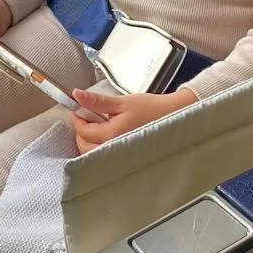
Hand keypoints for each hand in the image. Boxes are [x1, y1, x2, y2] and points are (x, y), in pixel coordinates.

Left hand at [68, 86, 197, 153]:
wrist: (175, 116)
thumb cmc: (152, 109)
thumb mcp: (122, 101)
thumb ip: (97, 101)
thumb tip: (77, 95)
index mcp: (112, 135)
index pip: (83, 131)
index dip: (77, 118)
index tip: (78, 109)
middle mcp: (114, 150)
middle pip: (84, 147)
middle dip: (81, 132)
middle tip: (85, 118)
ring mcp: (120, 156)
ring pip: (94, 155)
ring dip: (89, 142)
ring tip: (96, 126)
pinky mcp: (126, 157)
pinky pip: (106, 156)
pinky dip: (100, 147)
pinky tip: (107, 135)